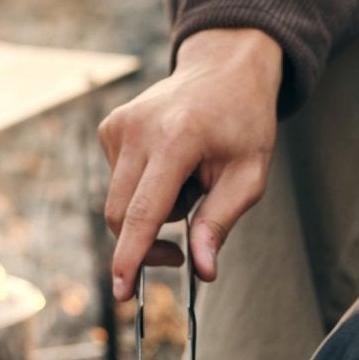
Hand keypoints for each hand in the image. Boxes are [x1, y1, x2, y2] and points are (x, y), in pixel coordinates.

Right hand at [99, 28, 281, 298]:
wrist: (224, 69)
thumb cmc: (242, 122)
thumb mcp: (248, 176)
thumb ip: (220, 223)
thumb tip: (203, 271)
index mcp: (176, 139)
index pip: (144, 211)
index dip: (132, 256)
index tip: (121, 290)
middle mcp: (138, 129)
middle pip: (121, 215)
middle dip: (147, 245)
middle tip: (181, 253)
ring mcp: (118, 125)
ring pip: (120, 203)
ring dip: (152, 211)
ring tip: (188, 183)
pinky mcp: (110, 128)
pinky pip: (119, 183)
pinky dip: (144, 189)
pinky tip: (170, 166)